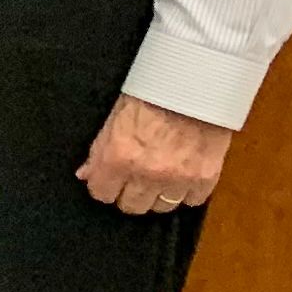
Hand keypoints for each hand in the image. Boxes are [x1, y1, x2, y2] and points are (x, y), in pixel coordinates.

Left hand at [79, 94, 232, 215]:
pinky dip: (187, 192)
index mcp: (119, 157)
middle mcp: (147, 173)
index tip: (109, 182)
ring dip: (158, 195)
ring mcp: (178, 178)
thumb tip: (86, 174)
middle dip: (129, 194)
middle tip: (134, 180)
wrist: (195, 84)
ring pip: (161, 207)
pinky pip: (192, 200)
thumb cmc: (151, 94)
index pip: (102, 193)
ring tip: (160, 178)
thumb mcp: (114, 118)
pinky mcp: (205, 177)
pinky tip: (183, 177)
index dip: (104, 187)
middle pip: (132, 206)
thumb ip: (99, 151)